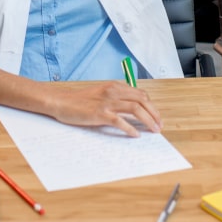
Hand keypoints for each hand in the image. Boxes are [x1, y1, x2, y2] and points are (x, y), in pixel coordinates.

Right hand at [47, 82, 161, 137]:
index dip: (151, 106)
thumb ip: (115, 98)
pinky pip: (120, 121)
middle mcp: (113, 91)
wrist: (61, 102)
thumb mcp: (100, 94)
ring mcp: (107, 102)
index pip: (140, 94)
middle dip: (154, 114)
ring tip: (154, 130)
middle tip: (159, 126)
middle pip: (142, 100)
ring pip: (135, 109)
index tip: (156, 117)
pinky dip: (131, 128)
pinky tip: (135, 135)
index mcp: (114, 86)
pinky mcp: (100, 114)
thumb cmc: (79, 100)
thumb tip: (132, 110)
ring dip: (148, 121)